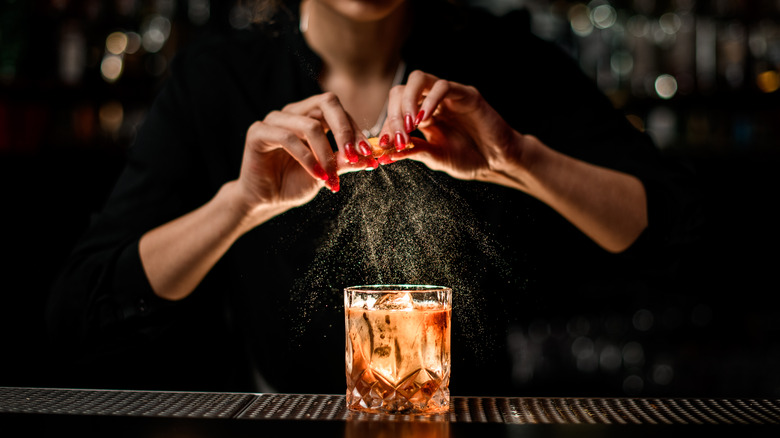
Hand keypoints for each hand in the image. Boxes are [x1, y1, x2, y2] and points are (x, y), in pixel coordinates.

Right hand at [236, 92, 378, 214]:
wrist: (266, 200)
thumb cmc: (294, 182)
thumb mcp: (327, 172)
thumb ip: (345, 162)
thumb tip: (370, 158)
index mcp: (310, 115)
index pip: (339, 110)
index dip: (356, 130)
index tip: (368, 153)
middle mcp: (293, 112)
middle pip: (327, 103)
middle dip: (345, 130)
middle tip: (355, 155)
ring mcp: (274, 120)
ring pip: (310, 125)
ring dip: (326, 153)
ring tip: (331, 177)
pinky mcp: (258, 132)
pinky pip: (288, 139)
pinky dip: (307, 158)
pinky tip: (316, 174)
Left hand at [378, 70, 524, 181]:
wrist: (497, 161)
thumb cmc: (469, 159)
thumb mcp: (435, 157)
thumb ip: (413, 151)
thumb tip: (386, 153)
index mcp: (421, 116)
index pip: (395, 110)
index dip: (386, 125)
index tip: (383, 145)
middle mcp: (431, 102)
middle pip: (401, 91)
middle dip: (394, 114)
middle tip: (396, 137)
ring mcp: (448, 96)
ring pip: (418, 80)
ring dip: (408, 101)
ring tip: (408, 125)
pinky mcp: (465, 94)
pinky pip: (442, 86)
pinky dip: (430, 100)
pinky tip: (424, 119)